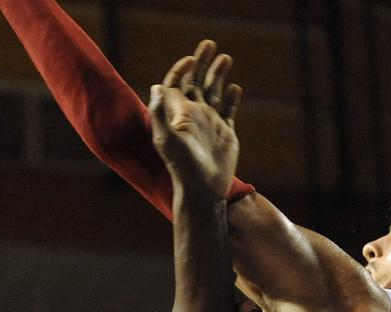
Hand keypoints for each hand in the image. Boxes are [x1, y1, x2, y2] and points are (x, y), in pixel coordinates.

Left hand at [149, 40, 240, 198]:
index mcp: (178, 114)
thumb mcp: (167, 139)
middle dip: (202, 63)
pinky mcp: (225, 134)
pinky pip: (228, 111)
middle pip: (196, 82)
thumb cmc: (182, 166)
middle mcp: (193, 116)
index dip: (181, 69)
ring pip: (214, 92)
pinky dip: (231, 98)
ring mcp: (210, 124)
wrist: (203, 189)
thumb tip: (156, 86)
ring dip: (218, 75)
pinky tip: (234, 87)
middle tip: (210, 43)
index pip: (176, 84)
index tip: (191, 58)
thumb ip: (160, 112)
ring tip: (226, 57)